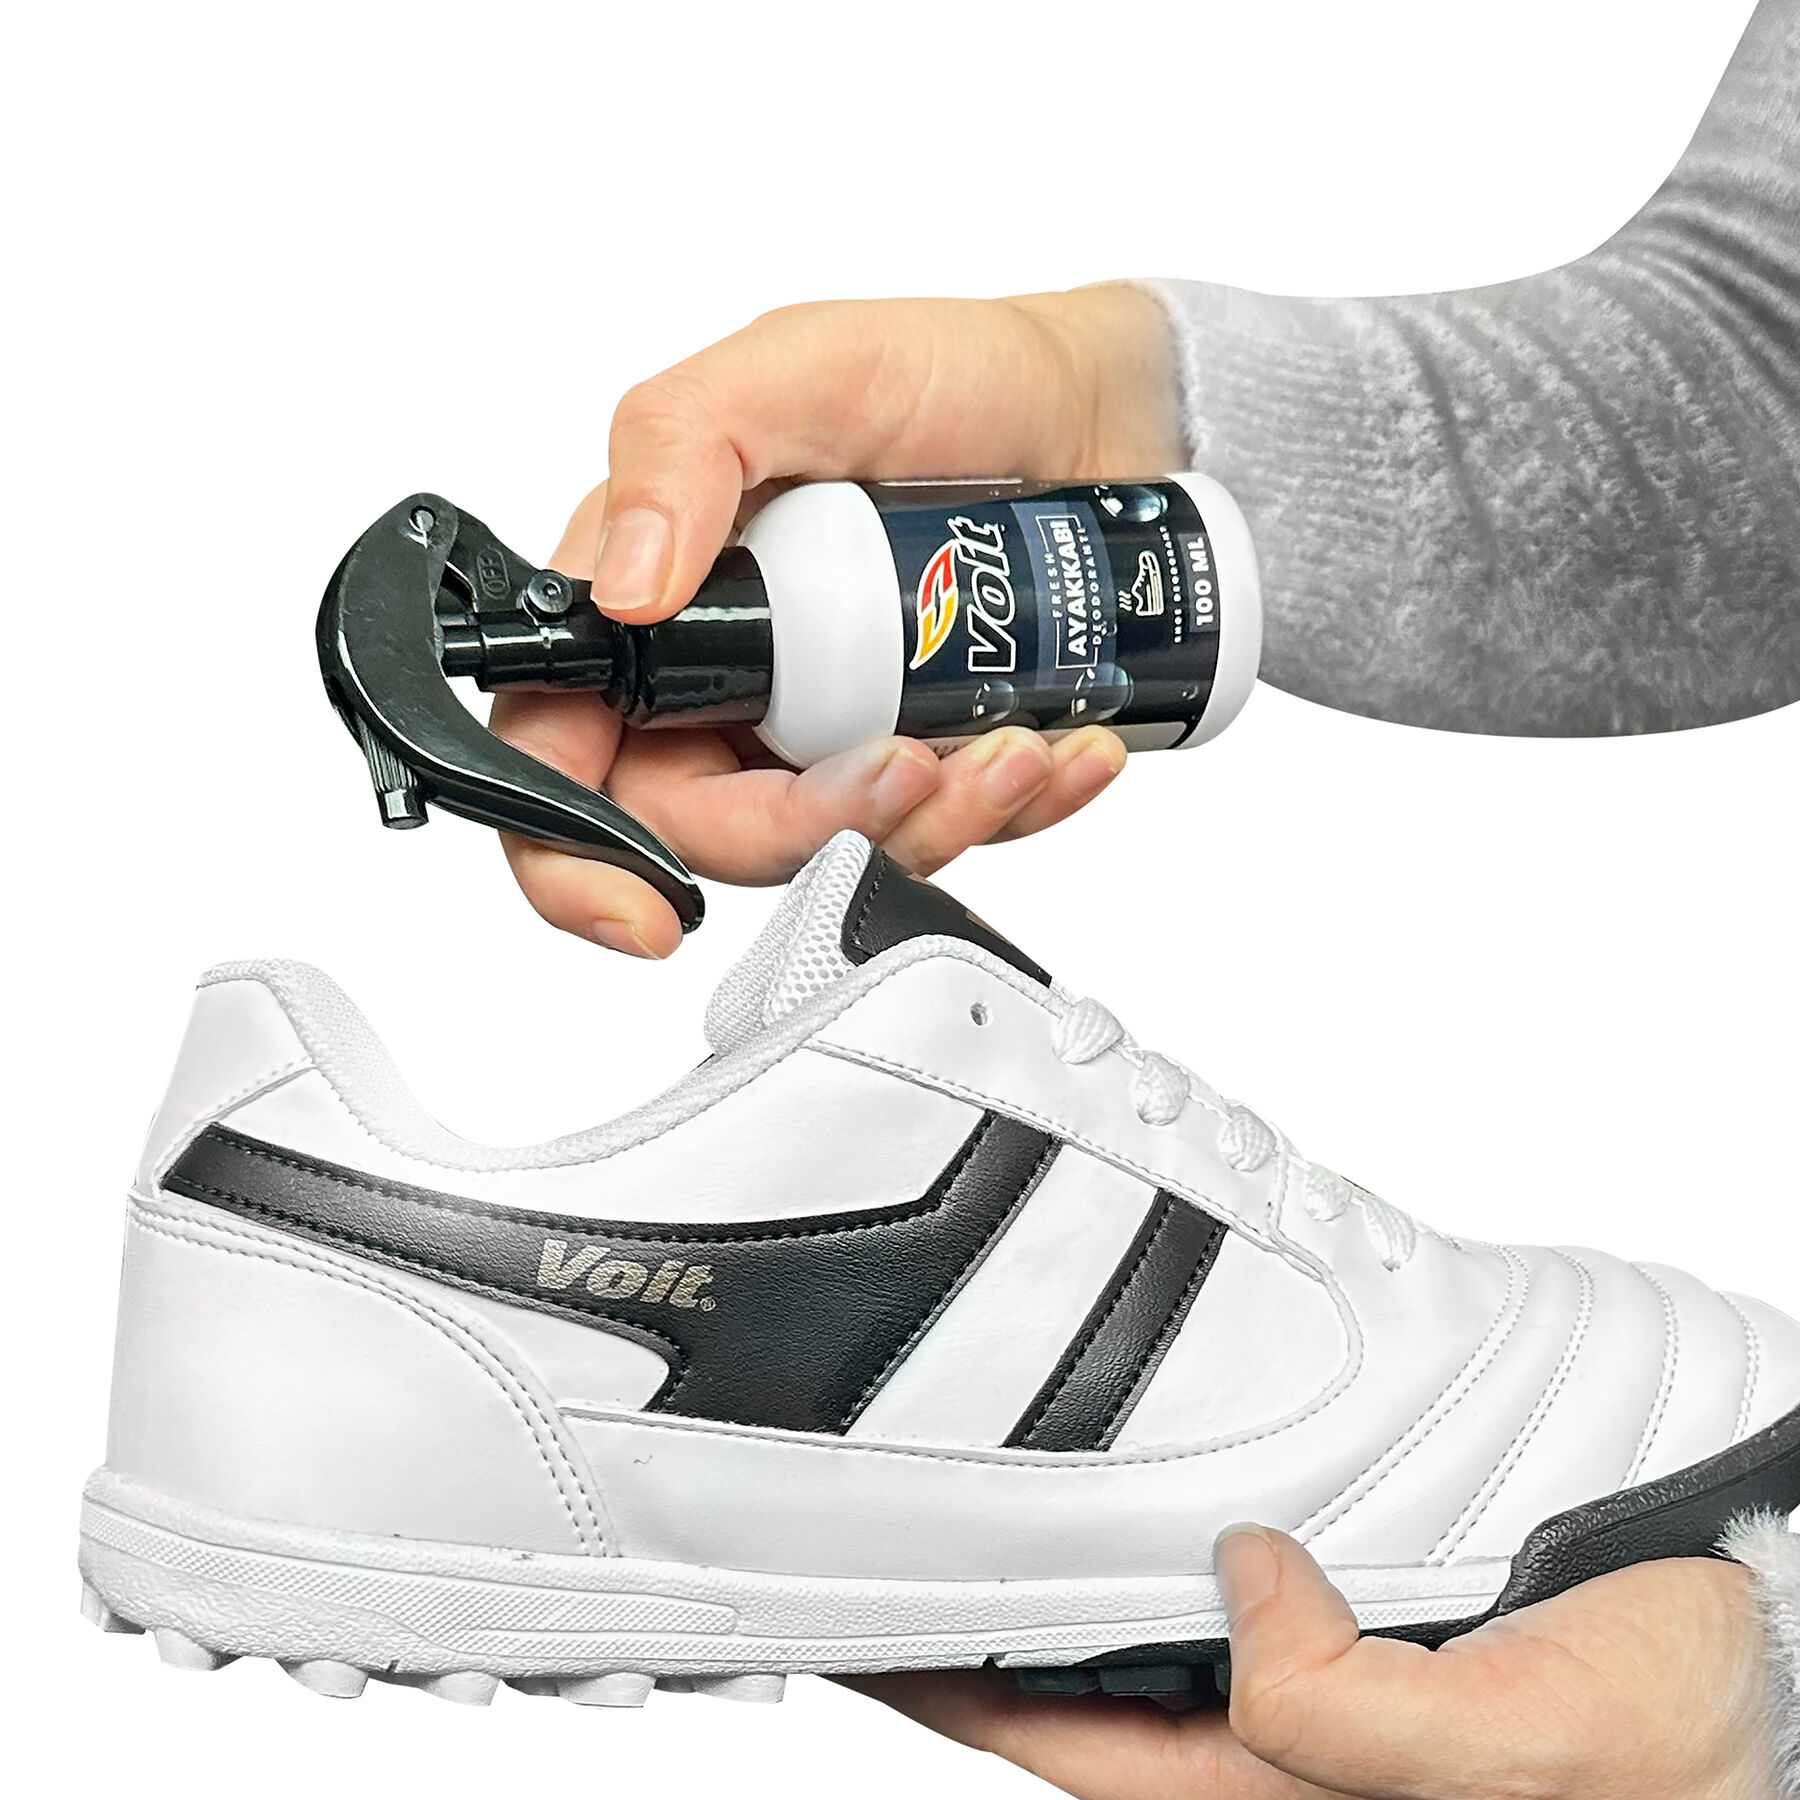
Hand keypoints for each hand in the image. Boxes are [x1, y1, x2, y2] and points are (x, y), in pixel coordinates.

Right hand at [492, 287, 1181, 955]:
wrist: (1100, 403)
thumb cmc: (946, 371)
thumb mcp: (801, 368)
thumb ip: (684, 449)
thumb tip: (625, 590)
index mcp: (654, 604)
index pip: (561, 754)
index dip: (576, 856)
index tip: (642, 914)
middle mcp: (726, 682)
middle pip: (711, 833)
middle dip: (813, 828)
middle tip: (910, 764)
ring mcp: (826, 729)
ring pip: (837, 850)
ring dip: (931, 822)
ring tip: (1014, 742)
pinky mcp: (923, 756)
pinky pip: (946, 830)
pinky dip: (1011, 809)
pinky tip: (1060, 748)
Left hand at [841, 1526, 1773, 1799]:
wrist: (1770, 1638)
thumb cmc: (1679, 1734)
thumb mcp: (1523, 1759)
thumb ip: (1353, 1711)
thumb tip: (1240, 1579)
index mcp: (1299, 1795)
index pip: (1082, 1750)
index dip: (966, 1694)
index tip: (870, 1625)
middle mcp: (1294, 1737)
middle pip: (1099, 1683)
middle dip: (1001, 1623)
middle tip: (897, 1528)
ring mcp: (1322, 1663)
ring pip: (1156, 1611)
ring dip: (1077, 1560)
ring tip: (984, 1481)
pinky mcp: (1358, 1597)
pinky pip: (1228, 1555)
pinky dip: (1166, 1514)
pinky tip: (1130, 1464)